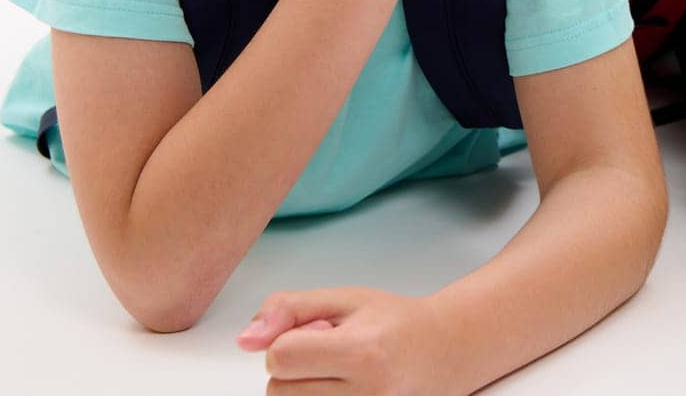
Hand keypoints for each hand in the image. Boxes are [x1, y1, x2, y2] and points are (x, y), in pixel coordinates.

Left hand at [238, 287, 456, 395]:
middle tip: (329, 351)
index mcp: (360, 352)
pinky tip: (336, 386)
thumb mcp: (343, 298)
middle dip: (292, 366)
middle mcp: (365, 394)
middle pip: (277, 389)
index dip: (286, 339)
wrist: (440, 352)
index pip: (280, 357)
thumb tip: (245, 340)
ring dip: (300, 388)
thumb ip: (289, 308)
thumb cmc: (392, 321)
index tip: (315, 332)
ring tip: (335, 371)